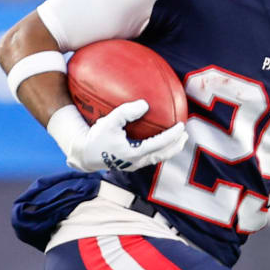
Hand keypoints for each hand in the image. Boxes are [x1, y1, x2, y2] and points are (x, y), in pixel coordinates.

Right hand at [67, 100, 187, 172]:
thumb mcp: (109, 122)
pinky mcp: (130, 165)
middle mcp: (136, 162)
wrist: (84, 155)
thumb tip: (145, 104)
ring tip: (178, 140)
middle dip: (176, 146)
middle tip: (185, 135)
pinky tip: (160, 142)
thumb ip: (126, 112)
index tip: (182, 126)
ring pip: (158, 158)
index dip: (172, 136)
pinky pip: (150, 158)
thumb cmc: (96, 136)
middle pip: (163, 155)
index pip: (159, 144)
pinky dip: (160, 150)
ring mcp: (134, 165)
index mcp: (133, 153)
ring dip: (170, 150)